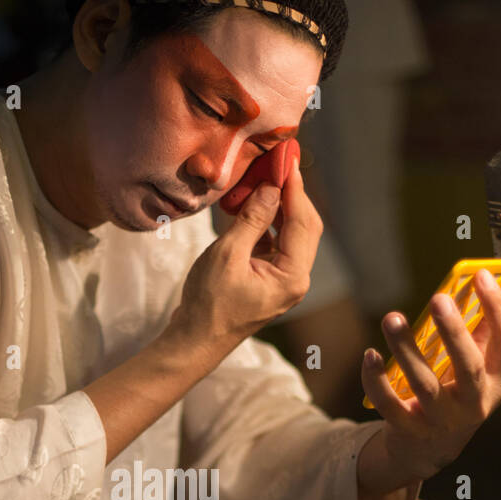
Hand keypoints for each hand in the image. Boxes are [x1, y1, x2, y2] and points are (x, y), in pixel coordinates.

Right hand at [171, 160, 322, 352]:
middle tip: (278, 164)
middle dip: (292, 194)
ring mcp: (285, 281)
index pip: (302, 222)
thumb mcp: (227, 255)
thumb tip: (270, 188)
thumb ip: (252, 220)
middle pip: (305, 226)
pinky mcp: (271, 279)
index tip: (286, 159)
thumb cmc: (208, 304)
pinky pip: (277, 244)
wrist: (195, 339)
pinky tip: (252, 207)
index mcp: (292, 277)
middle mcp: (296, 279)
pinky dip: (267, 224)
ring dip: (279, 207)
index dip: (294, 188)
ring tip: (264, 181)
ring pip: (292, 234)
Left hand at [361, 269, 500, 482]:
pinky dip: (377, 380)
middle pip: (469, 365)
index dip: (497, 306)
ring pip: (424, 384)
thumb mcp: (479, 366)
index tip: (480, 275)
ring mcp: (443, 420)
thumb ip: (487, 326)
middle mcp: (476, 402)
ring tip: (391, 318)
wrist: (429, 449)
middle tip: (438, 298)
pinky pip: (391, 404)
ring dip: (406, 349)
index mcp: (498, 379)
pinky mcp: (410, 430)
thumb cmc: (457, 394)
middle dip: (454, 331)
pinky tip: (370, 354)